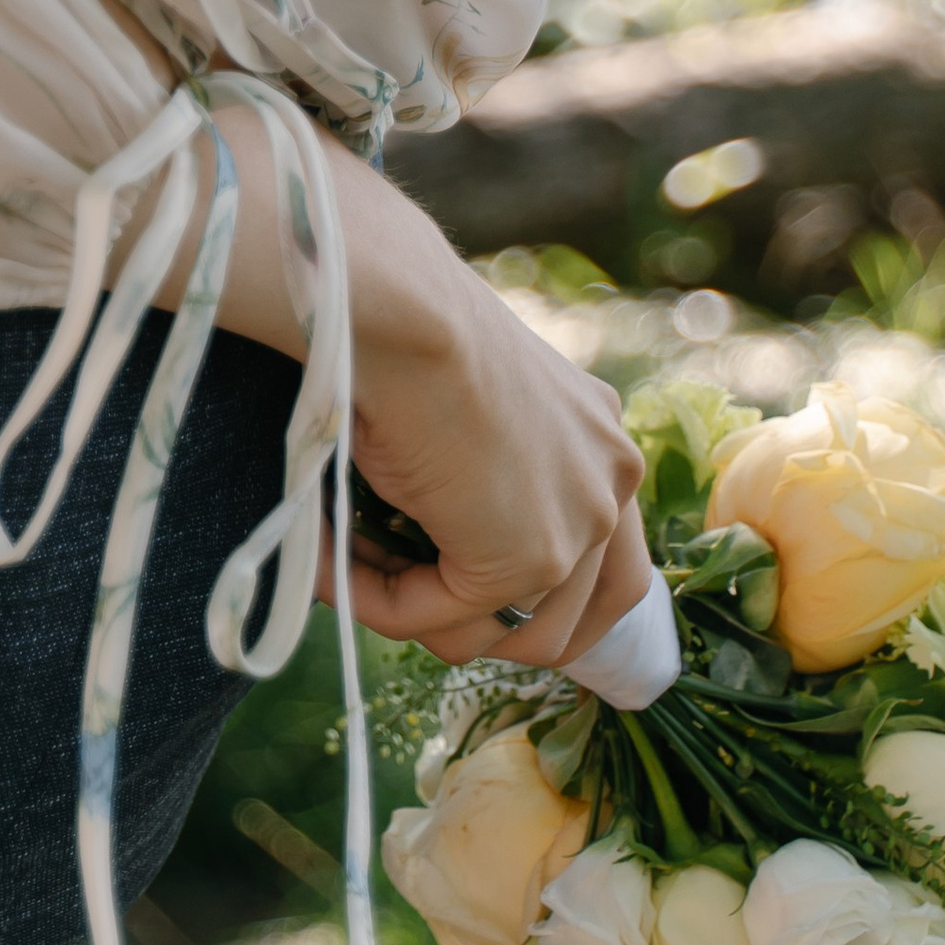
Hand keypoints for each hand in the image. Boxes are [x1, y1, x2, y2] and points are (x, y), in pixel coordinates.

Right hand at [209, 105, 649, 670]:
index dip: (545, 598)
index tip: (467, 598)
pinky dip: (382, 605)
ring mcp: (582, 523)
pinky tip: (332, 561)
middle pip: (585, 614)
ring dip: (429, 619)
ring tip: (354, 575)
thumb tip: (428, 549)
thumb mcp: (464, 406)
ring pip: (517, 636)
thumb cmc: (405, 328)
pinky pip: (447, 622)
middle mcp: (612, 476)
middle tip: (414, 606)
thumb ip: (480, 471)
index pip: (611, 557)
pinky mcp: (530, 559)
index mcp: (599, 431)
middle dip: (499, 629)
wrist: (396, 309)